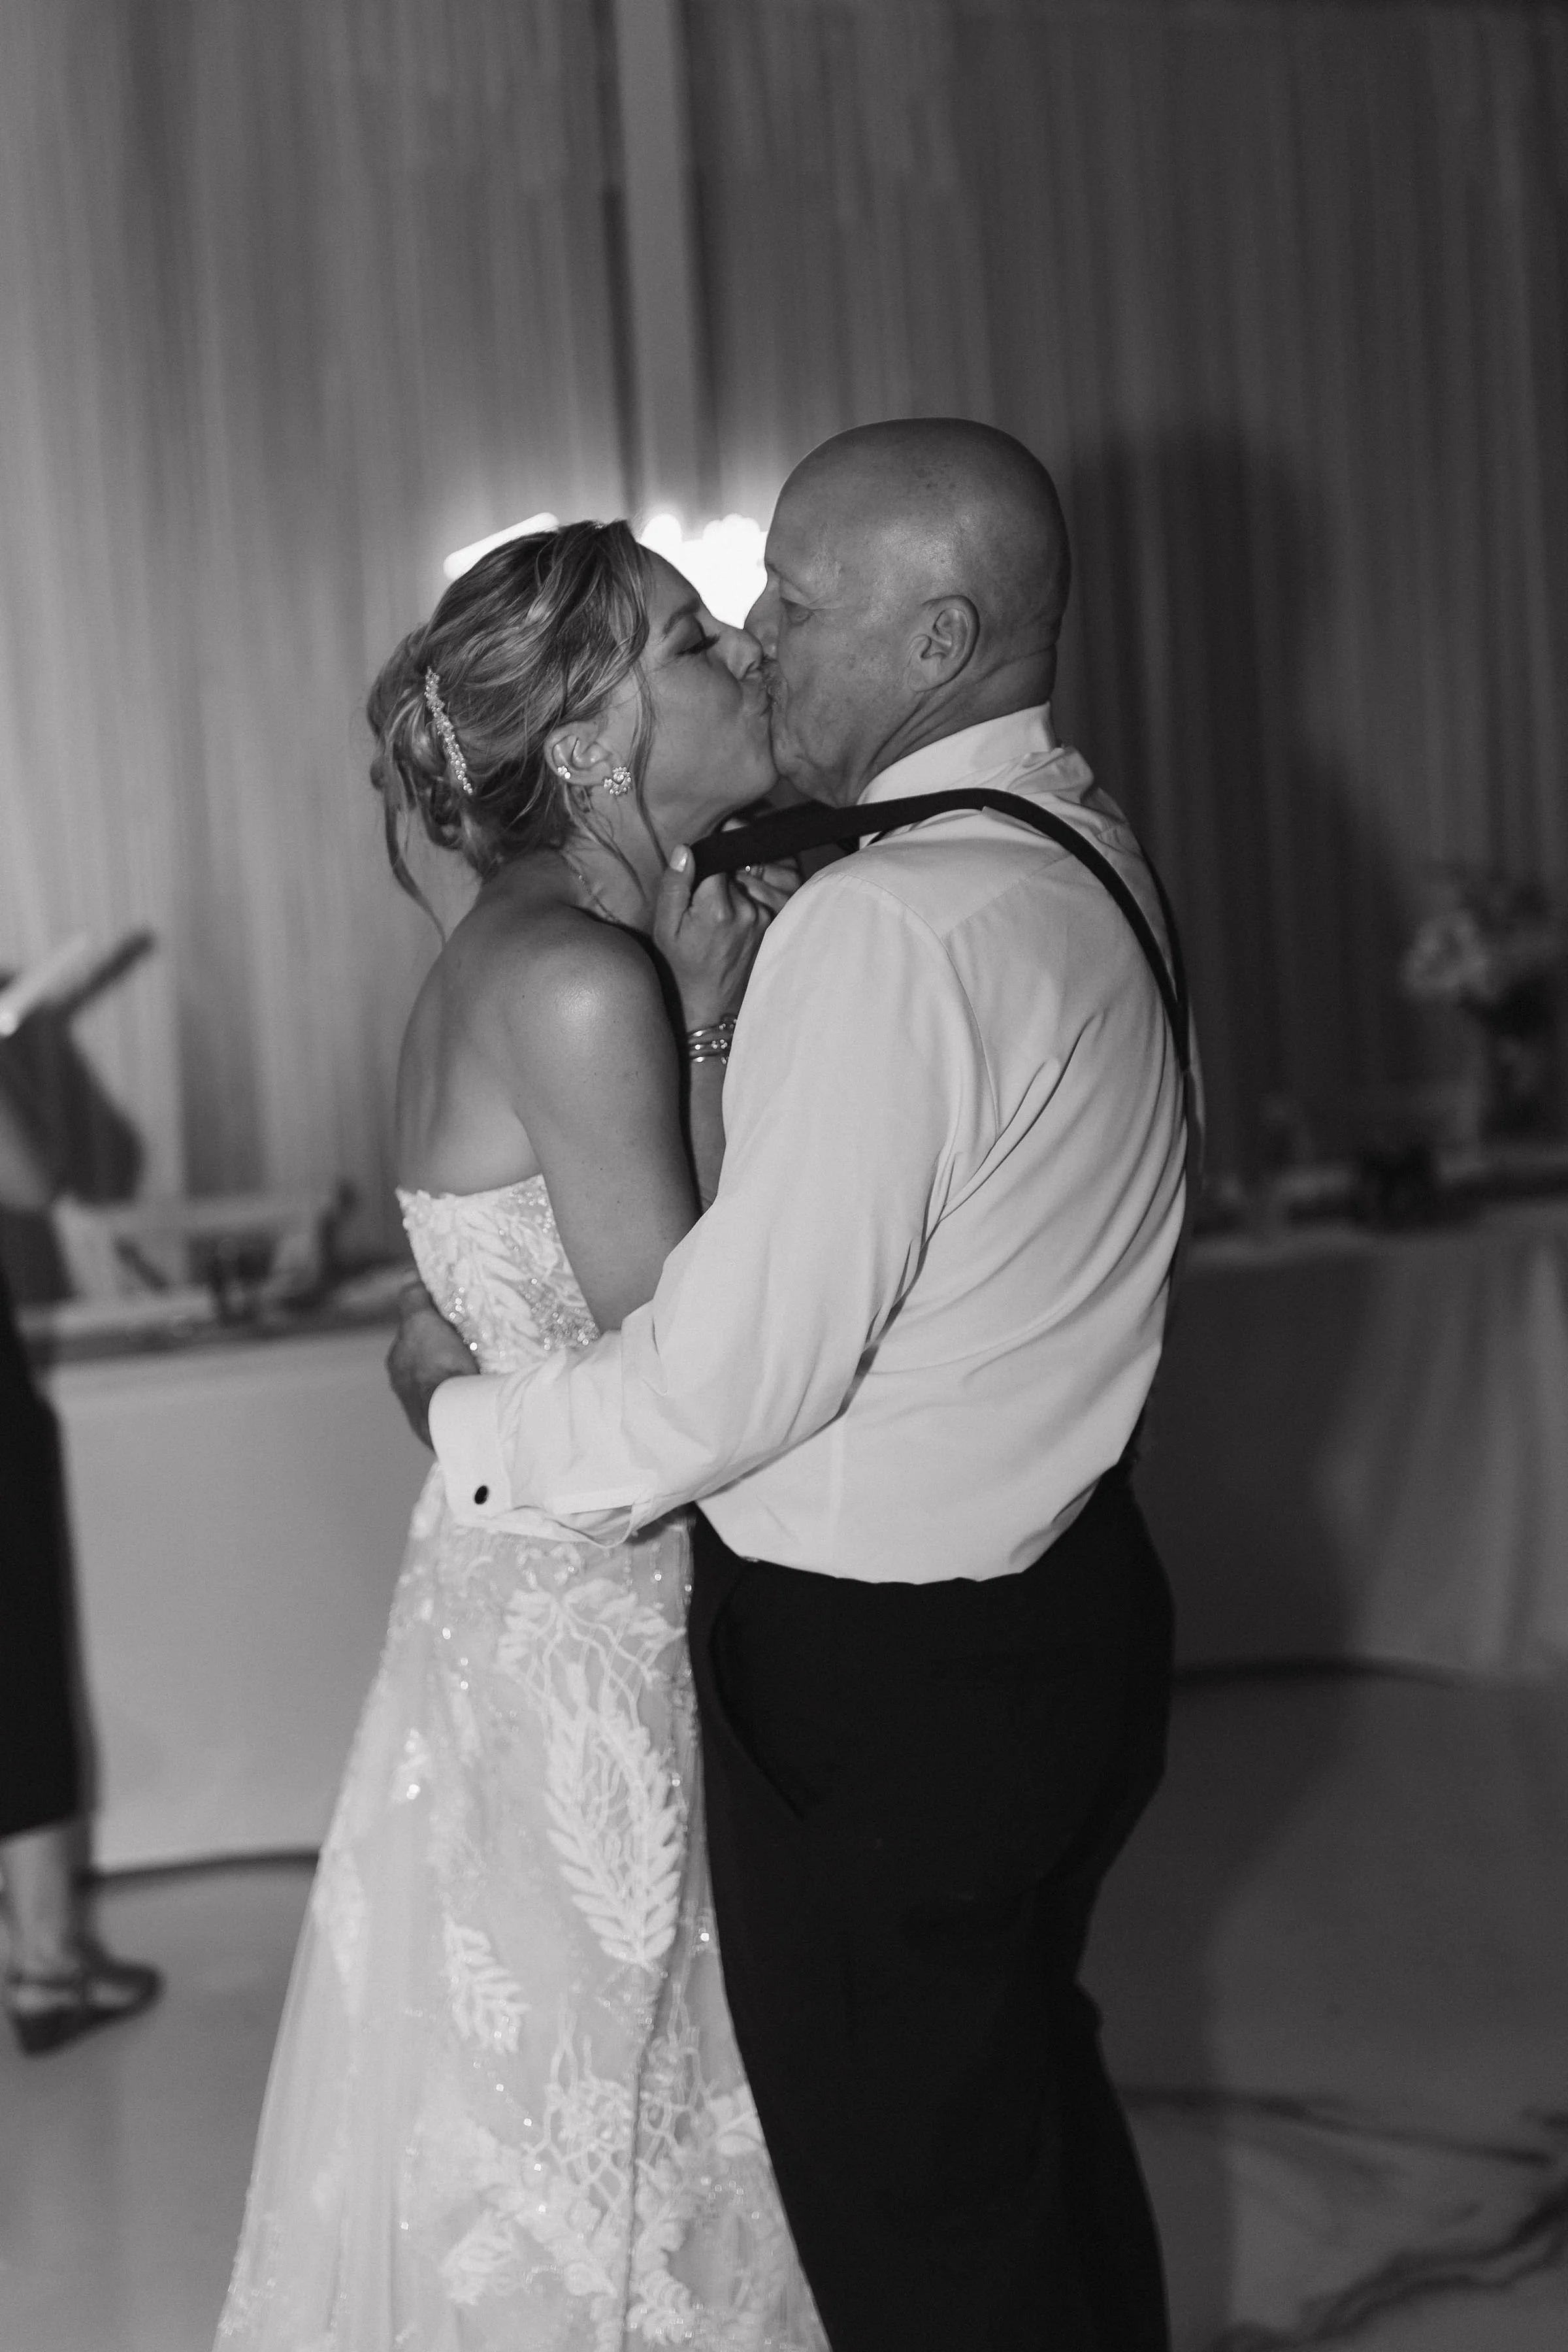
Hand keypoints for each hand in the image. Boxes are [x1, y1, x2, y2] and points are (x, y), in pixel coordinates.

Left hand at [386, 1280, 477, 1446]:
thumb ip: (413, 1299)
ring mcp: (421, 1405)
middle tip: (469, 1336)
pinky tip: (478, 1382)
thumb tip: (408, 1275)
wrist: (454, 1412)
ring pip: (440, 1377)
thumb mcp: (422, 1322)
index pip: (411, 1333)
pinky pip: (454, 1394)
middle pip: (426, 1356)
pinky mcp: (441, 1420)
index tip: (450, 1315)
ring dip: (455, 1368)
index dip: (429, 1321)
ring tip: (478, 1360)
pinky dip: (463, 1386)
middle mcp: (403, 1384)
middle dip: (443, 1347)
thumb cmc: (436, 1364)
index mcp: (396, 1361)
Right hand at [653, 845, 799, 1030]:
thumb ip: (675, 885)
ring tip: (727, 891)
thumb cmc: (684, 965)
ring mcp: (766, 916)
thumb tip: (686, 849)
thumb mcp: (666, 927)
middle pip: (741, 861)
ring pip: (759, 872)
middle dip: (728, 861)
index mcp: (718, 907)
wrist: (713, 1004)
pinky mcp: (775, 922)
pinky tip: (745, 896)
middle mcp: (748, 909)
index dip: (711, 849)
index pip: (720, 853)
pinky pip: (775, 888)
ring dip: (745, 872)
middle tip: (712, 880)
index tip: (705, 856)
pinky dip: (761, 885)